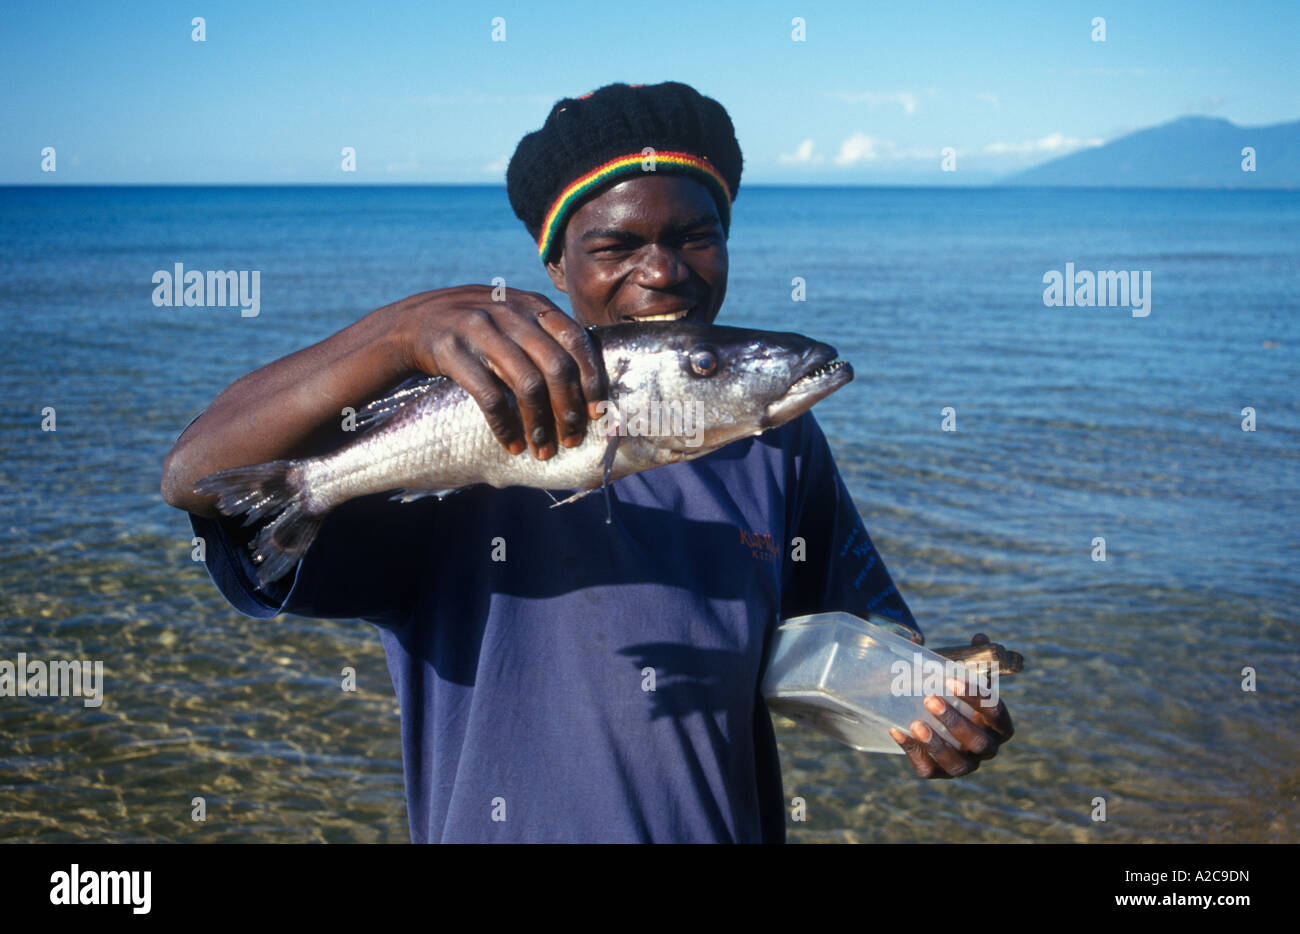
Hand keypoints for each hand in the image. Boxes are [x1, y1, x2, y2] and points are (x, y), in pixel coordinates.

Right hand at [396, 285, 606, 458]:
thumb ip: (544, 334)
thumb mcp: (511, 316)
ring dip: (540, 425)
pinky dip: (506, 426)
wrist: (411, 323)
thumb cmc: (475, 328)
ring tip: (544, 450)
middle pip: (556, 366)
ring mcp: (479, 329)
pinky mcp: (452, 350)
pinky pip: (489, 396)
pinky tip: (512, 446)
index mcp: (532, 304)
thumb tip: (589, 379)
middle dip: (569, 409)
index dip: (592, 378)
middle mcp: (509, 312)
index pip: (576, 340)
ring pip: (527, 384)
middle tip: (573, 440)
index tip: (598, 412)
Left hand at [888, 633, 1014, 778]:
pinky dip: (912, 751)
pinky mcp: (938, 773)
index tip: (951, 679)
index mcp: (999, 725)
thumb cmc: (954, 694)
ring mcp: (964, 765)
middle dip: (955, 722)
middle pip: (979, 742)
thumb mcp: (961, 675)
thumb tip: (980, 636)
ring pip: (958, 765)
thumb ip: (972, 657)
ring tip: (916, 724)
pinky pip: (927, 769)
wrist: (932, 719)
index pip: (996, 713)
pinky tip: (896, 730)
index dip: (976, 697)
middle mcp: (986, 749)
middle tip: (930, 699)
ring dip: (937, 745)